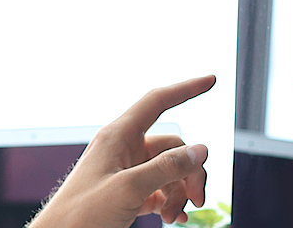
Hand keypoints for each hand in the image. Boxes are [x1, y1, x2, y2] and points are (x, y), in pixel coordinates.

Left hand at [28, 75, 214, 227]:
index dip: (186, 88)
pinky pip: (160, 190)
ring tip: (176, 215)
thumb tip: (200, 150)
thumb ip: (166, 168)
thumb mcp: (129, 188)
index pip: (158, 101)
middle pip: (173, 146)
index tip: (211, 79)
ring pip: (169, 171)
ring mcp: (126, 171)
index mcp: (118, 136)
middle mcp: (123, 149)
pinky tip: (176, 218)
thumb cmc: (81, 214)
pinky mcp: (128, 192)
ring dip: (180, 192)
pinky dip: (172, 202)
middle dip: (190, 171)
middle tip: (197, 199)